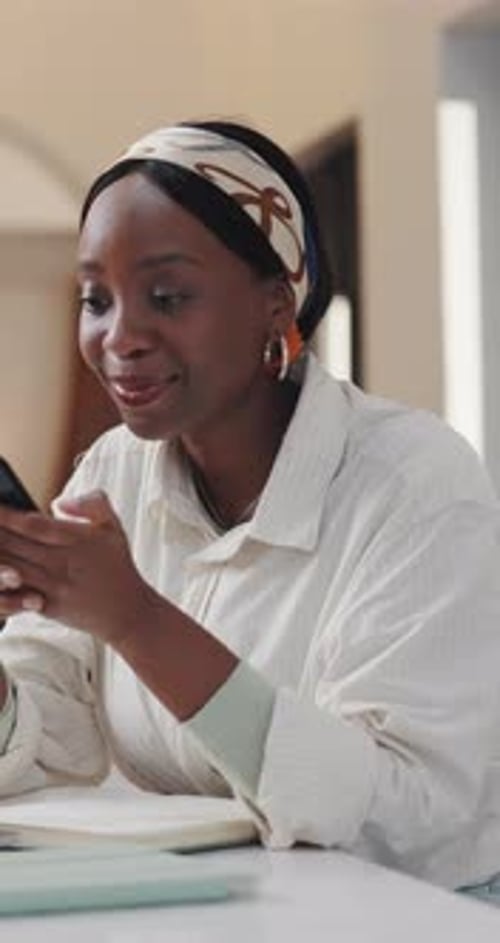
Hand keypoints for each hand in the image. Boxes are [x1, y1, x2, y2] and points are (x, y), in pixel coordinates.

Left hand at [0, 492, 156, 645]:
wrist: (128, 612)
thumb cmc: (118, 566)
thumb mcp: (114, 528)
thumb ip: (93, 504)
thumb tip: (59, 502)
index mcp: (76, 540)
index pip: (32, 524)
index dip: (7, 515)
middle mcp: (61, 563)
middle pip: (14, 545)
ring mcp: (52, 587)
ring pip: (11, 569)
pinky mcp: (47, 607)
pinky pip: (17, 595)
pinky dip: (3, 585)